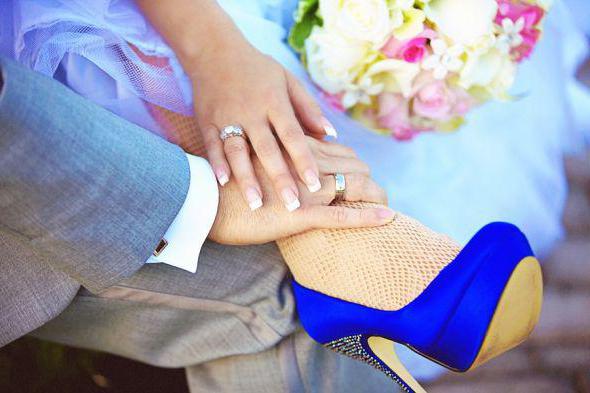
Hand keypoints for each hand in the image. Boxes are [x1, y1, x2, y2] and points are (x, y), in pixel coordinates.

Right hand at [187, 34, 335, 211]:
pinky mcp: (206, 120)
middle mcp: (251, 111)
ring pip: (238, 151)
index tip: (315, 184)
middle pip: (267, 149)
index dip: (304, 160)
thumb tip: (331, 134)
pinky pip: (211, 145)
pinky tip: (223, 183)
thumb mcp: (288, 81)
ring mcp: (226, 116)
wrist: (213, 50)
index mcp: (274, 101)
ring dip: (246, 178)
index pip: (292, 135)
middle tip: (292, 205)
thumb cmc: (258, 69)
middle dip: (280, 178)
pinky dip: (216, 163)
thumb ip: (308, 109)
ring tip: (256, 204)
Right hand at [209, 137, 391, 244]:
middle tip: (379, 195)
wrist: (197, 199)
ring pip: (351, 186)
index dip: (360, 166)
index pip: (342, 152)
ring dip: (372, 197)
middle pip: (353, 165)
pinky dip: (366, 218)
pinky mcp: (298, 213)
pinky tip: (387, 218)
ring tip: (384, 205)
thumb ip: (282, 140)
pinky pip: (340, 215)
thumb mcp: (252, 143)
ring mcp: (304, 188)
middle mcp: (305, 162)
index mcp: (294, 144)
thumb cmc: (223, 170)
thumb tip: (319, 137)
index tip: (367, 179)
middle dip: (371, 181)